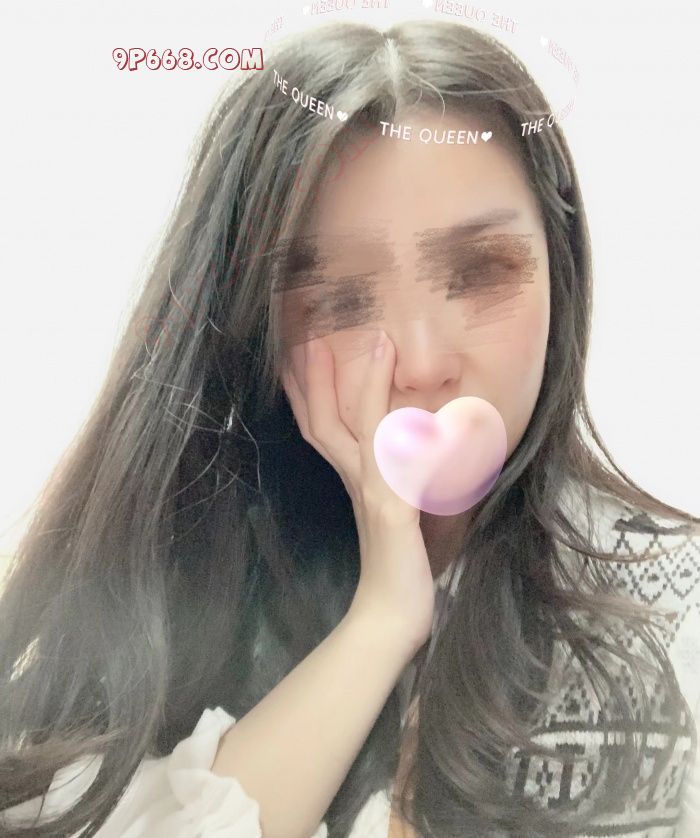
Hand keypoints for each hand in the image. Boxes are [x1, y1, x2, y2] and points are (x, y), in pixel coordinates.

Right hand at [281, 330, 435, 652]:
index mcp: (354, 480)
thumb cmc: (397, 569)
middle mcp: (356, 480)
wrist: (392, 617)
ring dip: (365, 385)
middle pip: (323, 421)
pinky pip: (396, 462)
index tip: (299, 357)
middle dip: (315, 379)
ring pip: (358, 429)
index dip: (307, 393)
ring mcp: (372, 492)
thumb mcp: (393, 514)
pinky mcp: (392, 509)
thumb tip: (409, 454)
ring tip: (377, 343)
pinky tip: (415, 406)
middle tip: (309, 337)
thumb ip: (394, 483)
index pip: (322, 428)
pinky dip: (402, 432)